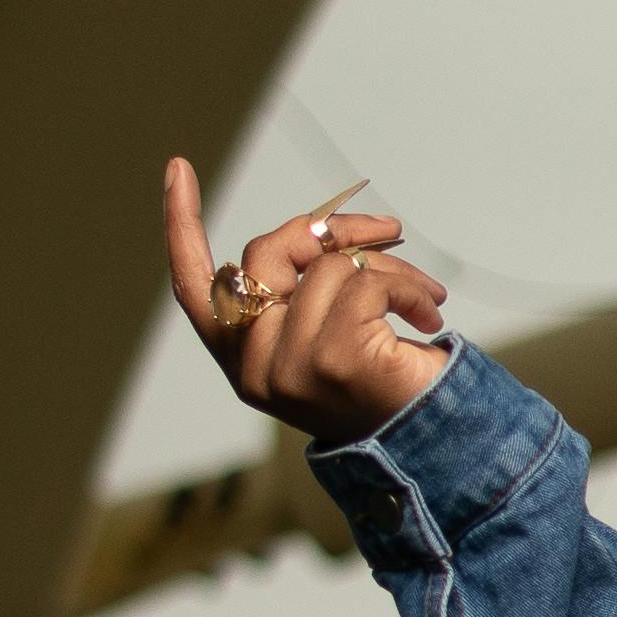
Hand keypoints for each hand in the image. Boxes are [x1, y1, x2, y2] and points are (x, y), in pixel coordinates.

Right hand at [160, 155, 455, 440]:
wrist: (439, 448)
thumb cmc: (389, 386)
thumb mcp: (331, 330)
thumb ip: (305, 288)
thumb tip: (322, 229)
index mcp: (244, 362)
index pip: (194, 288)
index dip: (181, 226)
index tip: (178, 168)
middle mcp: (255, 369)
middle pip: (267, 253)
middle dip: (332, 229)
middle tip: (389, 233)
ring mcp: (289, 368)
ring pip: (326, 265)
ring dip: (389, 268)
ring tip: (426, 299)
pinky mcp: (332, 361)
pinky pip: (366, 283)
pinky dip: (409, 288)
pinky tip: (430, 316)